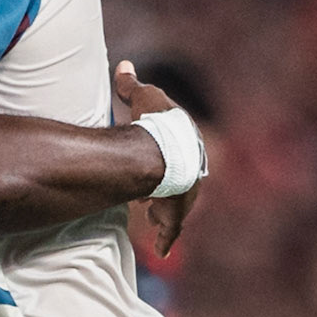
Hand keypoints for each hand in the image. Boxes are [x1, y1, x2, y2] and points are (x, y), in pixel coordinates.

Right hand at [113, 59, 200, 259]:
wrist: (161, 153)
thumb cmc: (154, 123)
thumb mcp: (143, 97)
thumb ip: (131, 85)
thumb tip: (123, 65)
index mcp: (190, 143)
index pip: (182, 151)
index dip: (168, 155)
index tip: (157, 160)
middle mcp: (193, 171)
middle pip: (183, 181)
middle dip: (169, 186)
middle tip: (152, 193)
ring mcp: (186, 194)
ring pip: (177, 206)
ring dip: (165, 211)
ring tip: (150, 215)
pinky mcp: (175, 212)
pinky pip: (171, 228)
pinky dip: (166, 238)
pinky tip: (163, 251)